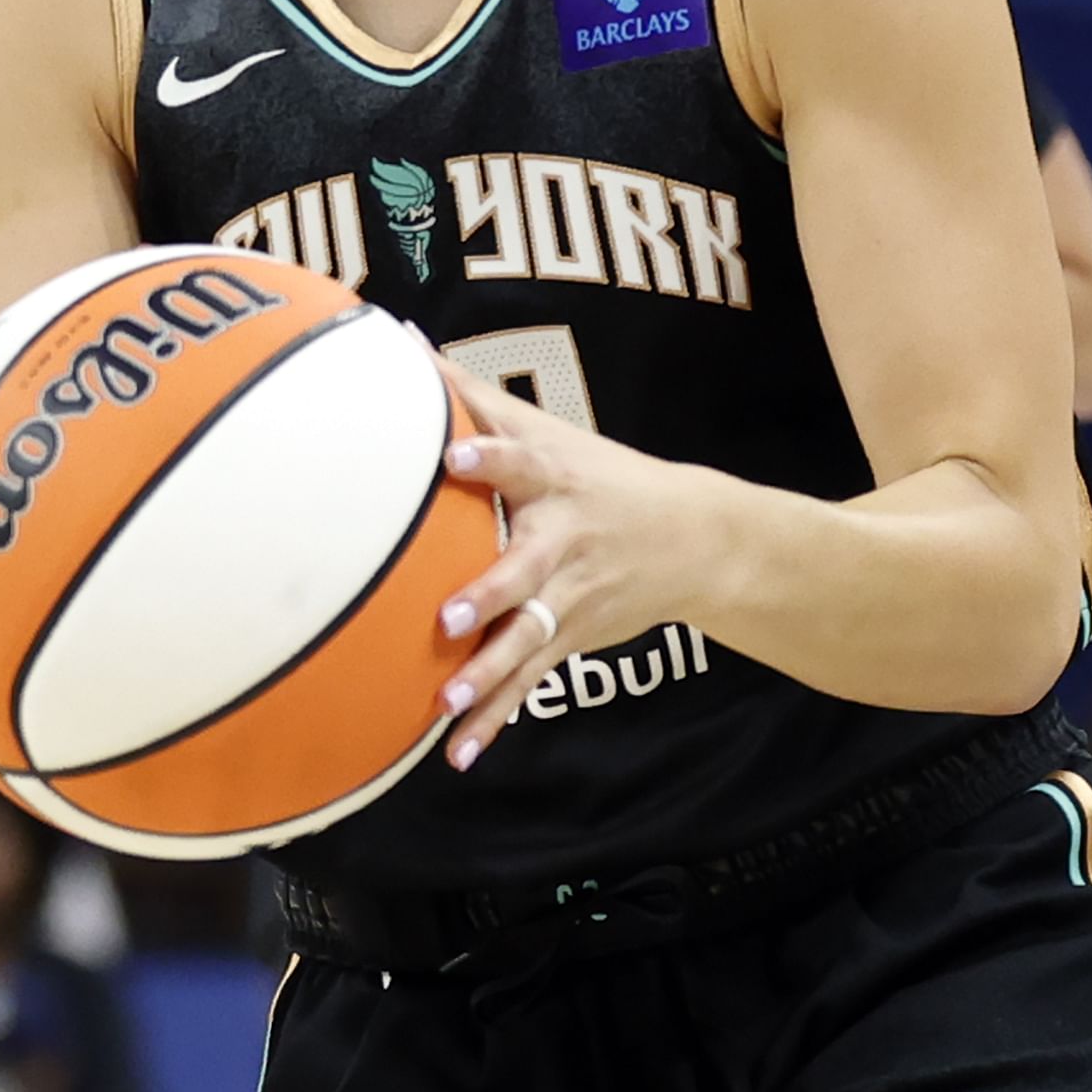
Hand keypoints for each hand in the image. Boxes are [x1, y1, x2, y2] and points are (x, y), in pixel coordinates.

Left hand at [430, 373, 732, 770]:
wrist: (694, 539)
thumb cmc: (596, 472)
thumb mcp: (547, 427)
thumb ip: (470, 393)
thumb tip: (397, 337)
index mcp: (555, 480)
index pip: (521, 460)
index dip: (491, 454)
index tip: (455, 453)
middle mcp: (563, 540)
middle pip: (525, 569)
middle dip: (488, 594)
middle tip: (446, 616)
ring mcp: (571, 597)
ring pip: (526, 640)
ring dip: (489, 676)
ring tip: (448, 706)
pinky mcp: (571, 638)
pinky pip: (530, 681)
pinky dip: (498, 719)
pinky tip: (457, 754)